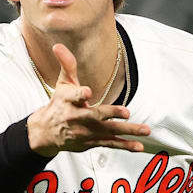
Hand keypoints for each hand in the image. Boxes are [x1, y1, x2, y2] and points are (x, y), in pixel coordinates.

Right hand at [27, 43, 149, 156]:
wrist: (46, 132)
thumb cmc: (59, 103)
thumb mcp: (62, 83)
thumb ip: (66, 64)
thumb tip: (58, 45)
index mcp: (67, 101)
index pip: (73, 96)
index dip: (80, 94)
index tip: (87, 92)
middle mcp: (76, 117)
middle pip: (95, 116)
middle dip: (111, 114)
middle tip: (127, 112)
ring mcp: (85, 132)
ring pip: (108, 132)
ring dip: (127, 131)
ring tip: (145, 130)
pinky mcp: (91, 142)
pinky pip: (110, 144)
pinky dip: (125, 146)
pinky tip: (139, 146)